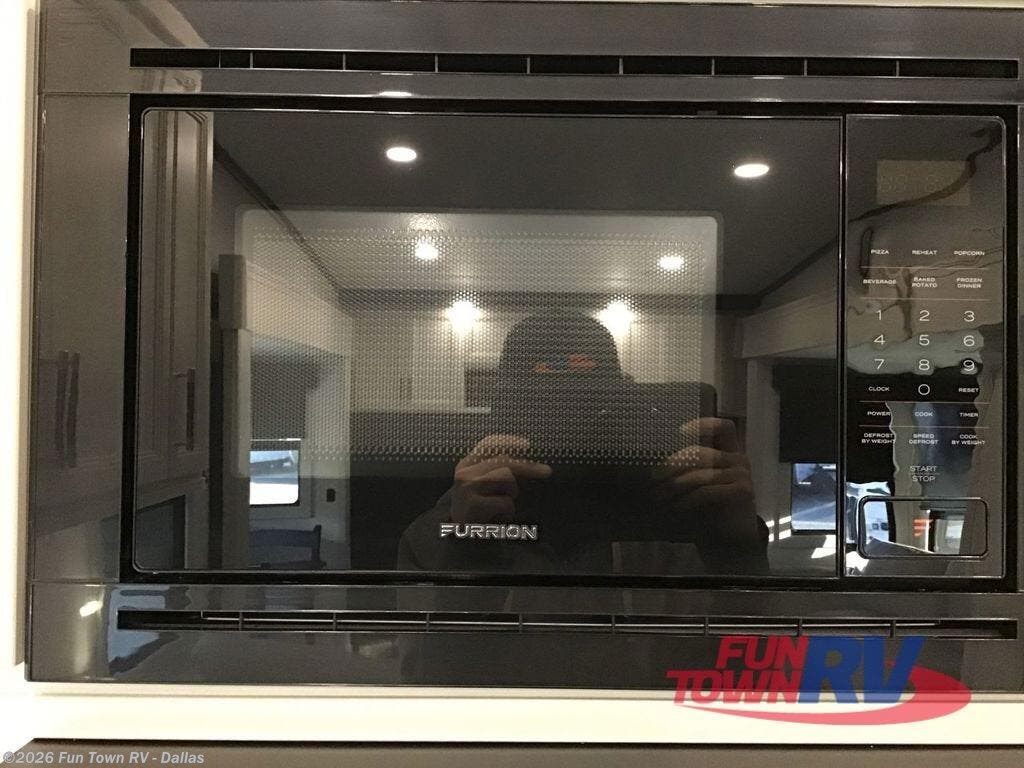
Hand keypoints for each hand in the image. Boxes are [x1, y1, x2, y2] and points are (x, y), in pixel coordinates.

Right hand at [450, 434, 551, 523]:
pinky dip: (508, 512)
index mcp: (466, 465)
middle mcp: (464, 473)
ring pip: (507, 478)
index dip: (508, 442)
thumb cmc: (478, 509)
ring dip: (512, 493)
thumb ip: (499, 469)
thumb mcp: (484, 486)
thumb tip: (526, 457)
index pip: (488, 445)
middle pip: (504, 461)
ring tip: (503, 506)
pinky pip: (505, 502)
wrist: (461, 539)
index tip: (527, 445)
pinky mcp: (473, 505)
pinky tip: (498, 519)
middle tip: (548, 471)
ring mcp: (467, 488)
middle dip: (528, 467)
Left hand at [653, 417, 759, 546]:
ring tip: (659, 496)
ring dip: (675, 486)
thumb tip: (654, 461)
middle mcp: (738, 459)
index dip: (700, 425)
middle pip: (700, 452)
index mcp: (728, 453)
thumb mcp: (696, 485)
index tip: (677, 434)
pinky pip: (708, 491)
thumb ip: (687, 468)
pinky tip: (677, 507)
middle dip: (673, 465)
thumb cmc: (709, 512)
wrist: (729, 543)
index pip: (722, 427)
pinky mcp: (742, 491)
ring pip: (700, 473)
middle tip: (653, 478)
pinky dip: (689, 500)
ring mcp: (742, 474)